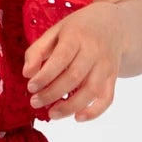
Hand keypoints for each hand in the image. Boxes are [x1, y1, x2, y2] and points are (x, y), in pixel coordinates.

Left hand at [22, 3, 124, 123]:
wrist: (114, 24)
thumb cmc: (78, 30)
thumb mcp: (55, 32)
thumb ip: (37, 51)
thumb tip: (27, 74)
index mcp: (76, 36)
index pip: (61, 58)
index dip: (45, 76)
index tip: (30, 87)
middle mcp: (94, 50)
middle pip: (75, 77)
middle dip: (52, 93)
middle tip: (35, 102)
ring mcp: (106, 65)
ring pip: (91, 90)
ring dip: (71, 106)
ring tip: (52, 114)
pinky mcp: (113, 77)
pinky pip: (107, 98)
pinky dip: (94, 112)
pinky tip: (77, 118)